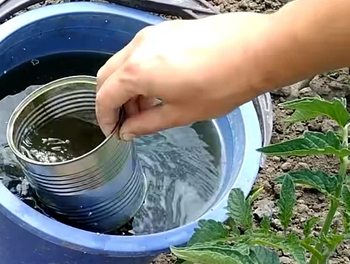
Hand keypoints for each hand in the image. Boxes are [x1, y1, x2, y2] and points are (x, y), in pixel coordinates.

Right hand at [95, 13, 271, 138]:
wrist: (259, 50)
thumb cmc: (222, 84)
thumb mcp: (180, 113)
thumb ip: (146, 124)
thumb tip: (127, 131)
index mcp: (136, 72)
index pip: (105, 97)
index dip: (105, 119)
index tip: (113, 132)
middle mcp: (138, 49)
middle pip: (107, 76)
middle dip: (111, 101)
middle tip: (126, 122)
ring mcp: (153, 35)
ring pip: (123, 63)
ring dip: (126, 86)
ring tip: (146, 107)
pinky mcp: (168, 30)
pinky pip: (140, 52)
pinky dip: (139, 71)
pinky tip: (159, 87)